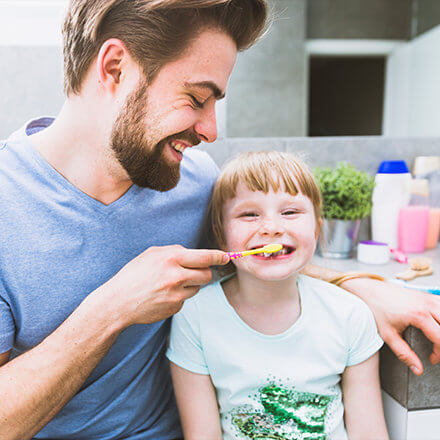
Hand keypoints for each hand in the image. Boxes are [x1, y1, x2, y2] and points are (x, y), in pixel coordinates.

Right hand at [99, 245, 228, 326]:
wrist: (118, 302)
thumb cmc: (134, 274)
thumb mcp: (152, 254)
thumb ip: (174, 251)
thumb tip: (194, 254)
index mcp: (171, 258)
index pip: (205, 257)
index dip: (219, 257)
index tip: (227, 257)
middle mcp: (176, 276)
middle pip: (206, 274)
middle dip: (203, 272)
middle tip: (192, 272)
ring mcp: (176, 294)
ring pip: (197, 287)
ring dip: (190, 284)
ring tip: (170, 283)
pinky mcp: (175, 307)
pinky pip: (186, 299)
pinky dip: (179, 296)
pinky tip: (163, 295)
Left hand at [342, 279, 439, 374]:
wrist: (370, 291)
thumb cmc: (377, 309)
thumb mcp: (388, 335)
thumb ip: (404, 354)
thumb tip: (418, 369)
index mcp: (419, 315)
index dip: (439, 353)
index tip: (432, 358)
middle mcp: (427, 305)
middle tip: (436, 350)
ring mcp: (429, 298)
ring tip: (436, 339)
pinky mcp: (427, 295)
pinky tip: (437, 326)